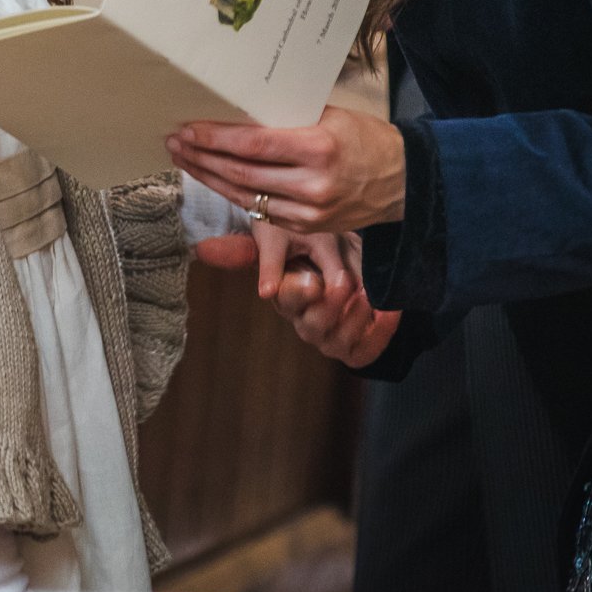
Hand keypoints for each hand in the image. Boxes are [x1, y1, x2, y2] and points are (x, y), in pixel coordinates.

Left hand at [168, 105, 407, 235]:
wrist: (405, 182)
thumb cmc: (366, 138)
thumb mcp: (332, 116)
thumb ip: (288, 116)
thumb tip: (239, 107)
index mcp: (319, 148)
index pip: (253, 145)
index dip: (215, 138)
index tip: (188, 128)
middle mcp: (312, 184)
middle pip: (241, 173)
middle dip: (202, 157)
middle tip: (175, 141)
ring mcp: (309, 211)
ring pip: (245, 195)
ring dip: (209, 177)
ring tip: (184, 159)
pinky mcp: (308, 227)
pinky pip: (259, 210)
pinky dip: (232, 194)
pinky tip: (213, 178)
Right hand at [195, 223, 401, 367]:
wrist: (362, 273)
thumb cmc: (321, 254)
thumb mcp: (292, 241)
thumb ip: (253, 247)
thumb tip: (200, 249)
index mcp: (286, 298)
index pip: (285, 298)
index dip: (297, 292)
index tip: (313, 279)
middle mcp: (305, 322)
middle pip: (311, 325)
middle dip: (329, 307)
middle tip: (346, 286)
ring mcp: (330, 338)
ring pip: (338, 341)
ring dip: (355, 319)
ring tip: (368, 295)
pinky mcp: (357, 348)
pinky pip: (367, 350)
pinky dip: (380, 333)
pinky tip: (390, 311)